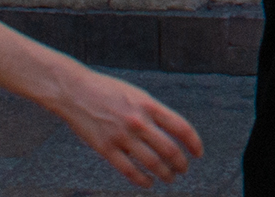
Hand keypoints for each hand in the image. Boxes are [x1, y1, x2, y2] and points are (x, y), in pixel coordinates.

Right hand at [51, 64, 200, 186]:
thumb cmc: (108, 91)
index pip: (181, 127)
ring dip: (165, 174)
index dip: (194, 143)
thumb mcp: (137, 95)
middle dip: (180, 164)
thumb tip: (171, 132)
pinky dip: (141, 180)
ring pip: (152, 163)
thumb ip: (153, 112)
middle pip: (169, 149)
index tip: (198, 153)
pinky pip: (128, 170)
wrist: (76, 91)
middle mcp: (139, 121)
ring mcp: (122, 136)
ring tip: (170, 178)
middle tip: (183, 170)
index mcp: (149, 105)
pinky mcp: (105, 148)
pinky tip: (148, 183)